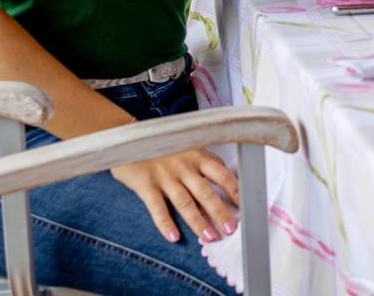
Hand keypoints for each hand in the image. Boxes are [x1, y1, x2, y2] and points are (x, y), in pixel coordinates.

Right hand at [112, 148, 239, 243]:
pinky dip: (165, 223)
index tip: (245, 206)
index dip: (235, 191)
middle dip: (220, 212)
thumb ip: (205, 163)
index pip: (222, 174)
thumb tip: (228, 180)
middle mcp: (184, 166)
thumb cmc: (164, 146)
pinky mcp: (146, 185)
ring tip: (209, 237)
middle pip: (206, 192)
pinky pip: (157, 208)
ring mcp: (165, 176)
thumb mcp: (188, 147)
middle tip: (230, 229)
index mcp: (198, 156)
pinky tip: (173, 237)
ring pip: (185, 203)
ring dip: (198, 221)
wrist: (128, 137)